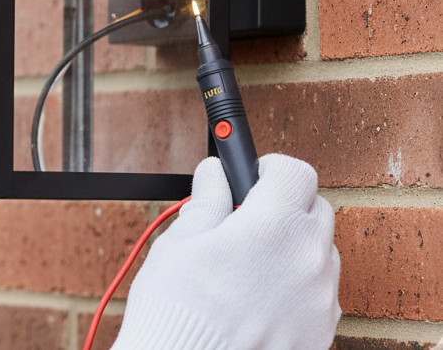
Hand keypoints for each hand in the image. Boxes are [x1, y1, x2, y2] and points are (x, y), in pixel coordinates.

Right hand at [111, 154, 339, 349]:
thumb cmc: (180, 308)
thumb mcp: (182, 240)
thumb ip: (208, 199)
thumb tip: (215, 174)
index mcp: (275, 226)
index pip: (296, 172)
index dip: (271, 167)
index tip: (251, 174)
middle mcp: (309, 260)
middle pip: (315, 208)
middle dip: (285, 204)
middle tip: (246, 217)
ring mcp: (320, 301)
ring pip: (320, 251)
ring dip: (294, 244)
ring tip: (249, 262)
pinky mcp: (320, 333)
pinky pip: (319, 291)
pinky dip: (297, 283)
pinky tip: (260, 295)